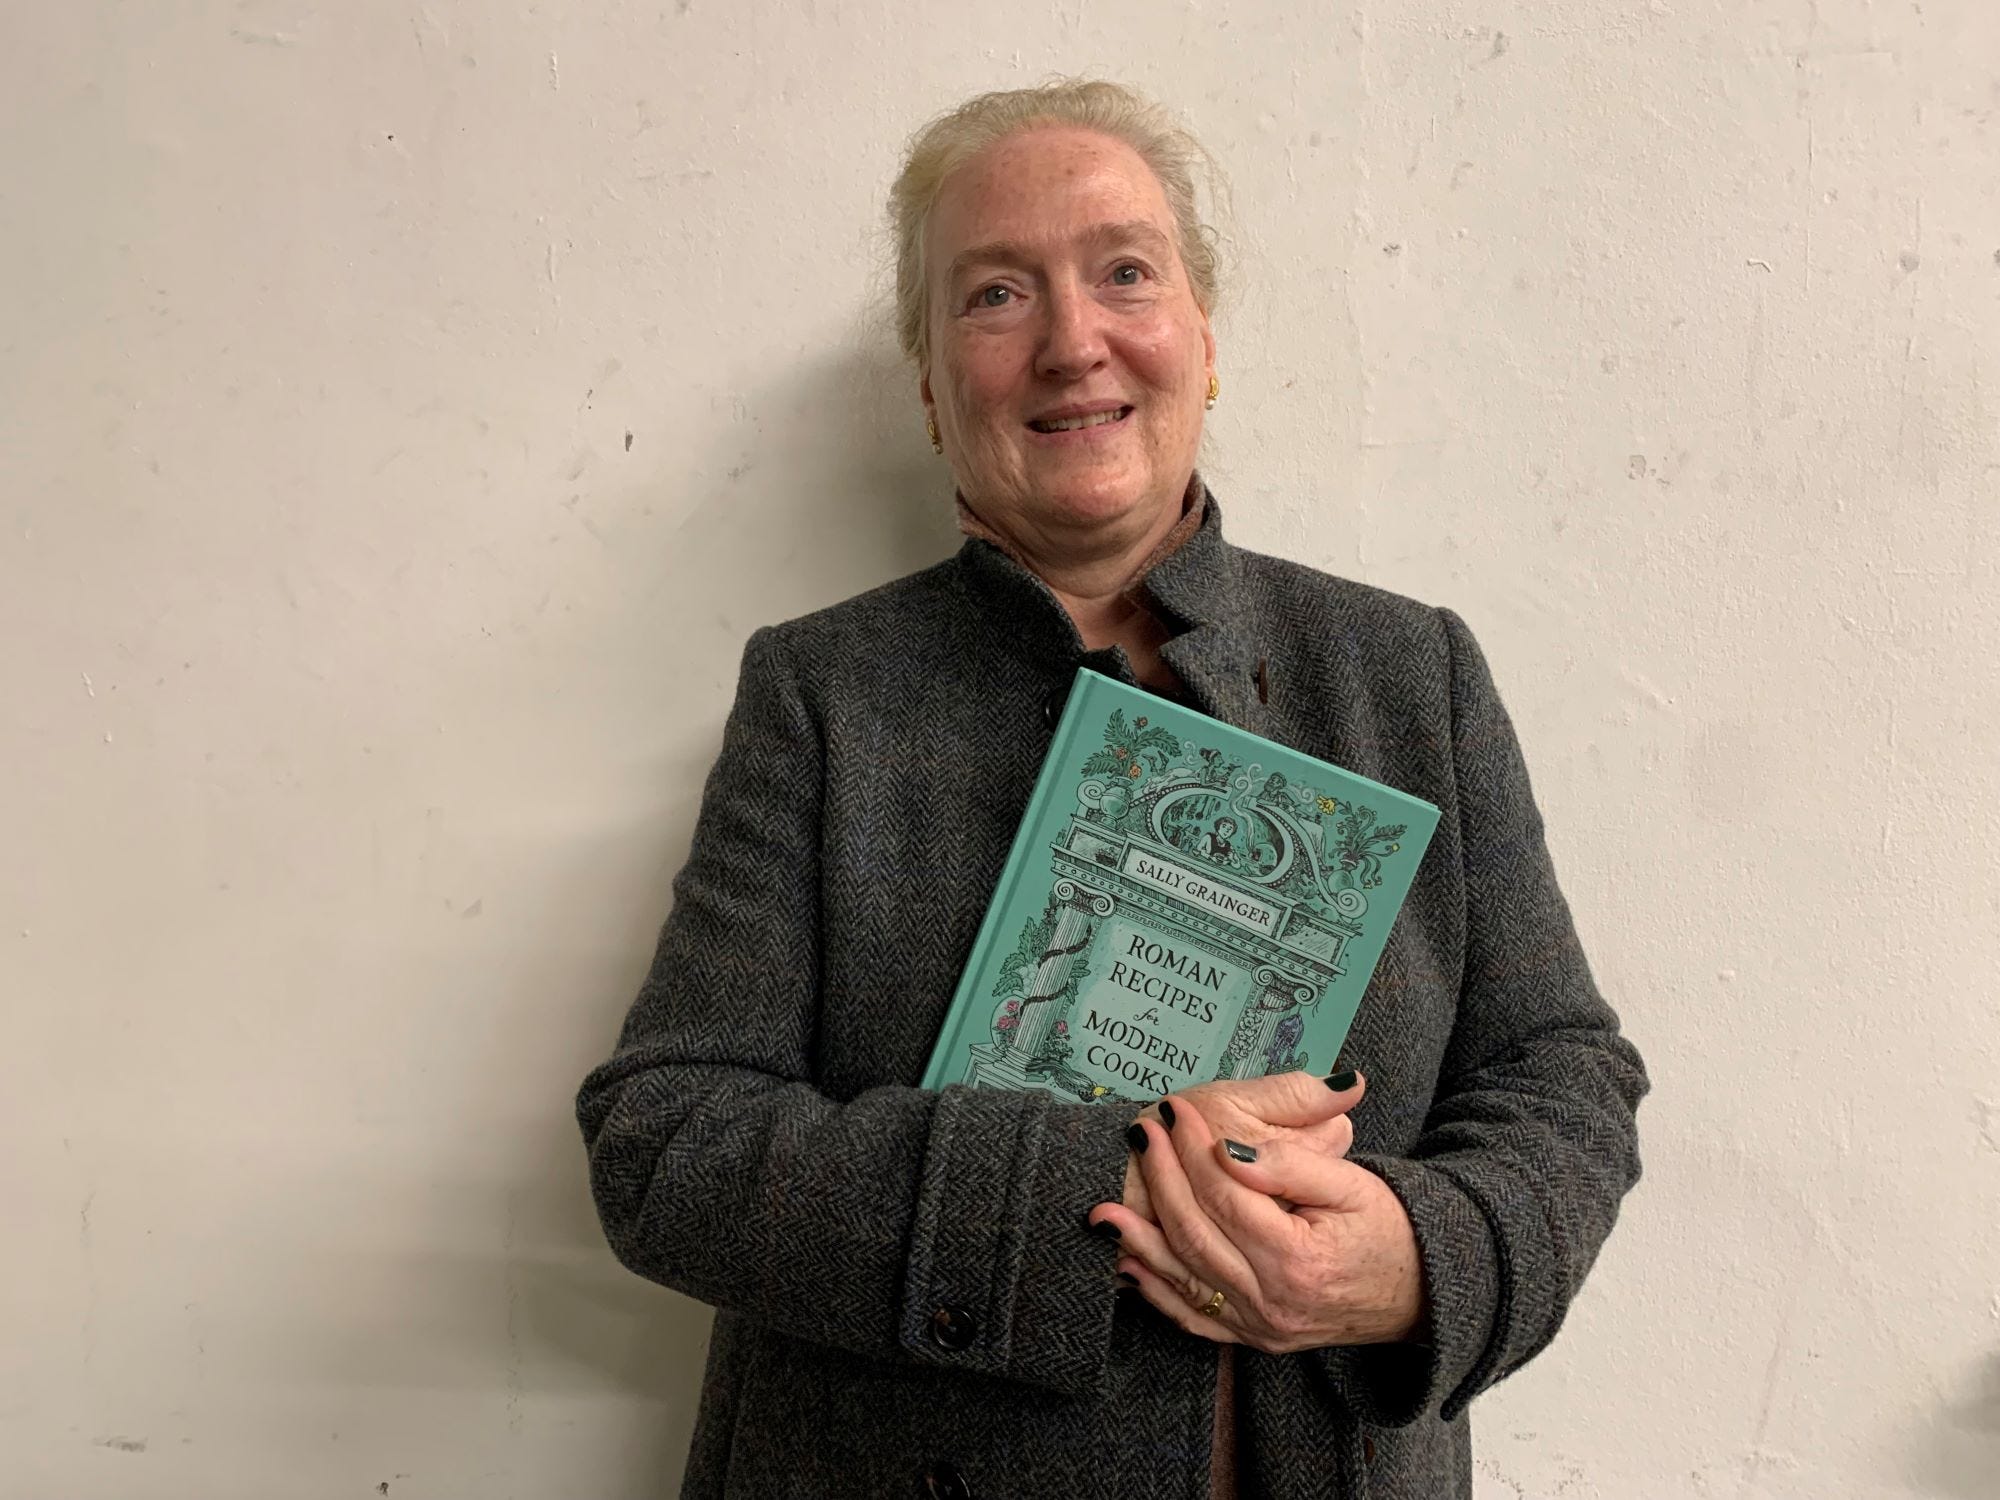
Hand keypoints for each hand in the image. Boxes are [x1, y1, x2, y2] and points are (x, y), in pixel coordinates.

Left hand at [1094, 1077, 1428, 1353]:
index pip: (1224, 1195)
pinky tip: (1128, 1263)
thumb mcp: (1353, 1184)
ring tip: (1103, 1205)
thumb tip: (1230, 1148)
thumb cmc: (1389, 1230)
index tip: (1173, 1110)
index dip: (1192, 1149)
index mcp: (1297, 1259)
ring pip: (1183, 1279)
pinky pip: (1192, 1317)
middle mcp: (1272, 1301)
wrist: (1422, 1294)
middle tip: (1139, 1133)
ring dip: (1139, 1241)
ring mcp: (1259, 1326)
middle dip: (1160, 1179)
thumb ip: (1290, 1165)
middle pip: (1195, 1233)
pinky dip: (1156, 1291)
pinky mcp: (1253, 1338)